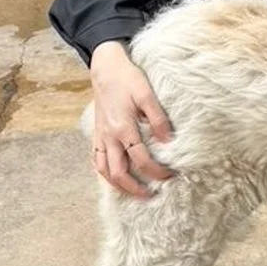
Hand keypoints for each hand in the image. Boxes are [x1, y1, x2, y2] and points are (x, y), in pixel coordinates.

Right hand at [89, 40, 173, 197]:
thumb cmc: (128, 79)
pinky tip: (114, 178)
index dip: (156, 172)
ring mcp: (100, 137)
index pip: (141, 159)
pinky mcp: (96, 134)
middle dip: (134, 188)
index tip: (170, 176)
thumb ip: (158, 119)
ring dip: (118, 185)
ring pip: (103, 170)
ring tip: (133, 193)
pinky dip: (104, 173)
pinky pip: (96, 160)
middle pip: (118, 172)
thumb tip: (168, 142)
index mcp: (123, 128)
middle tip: (150, 197)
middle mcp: (109, 136)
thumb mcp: (147, 95)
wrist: (105, 68)